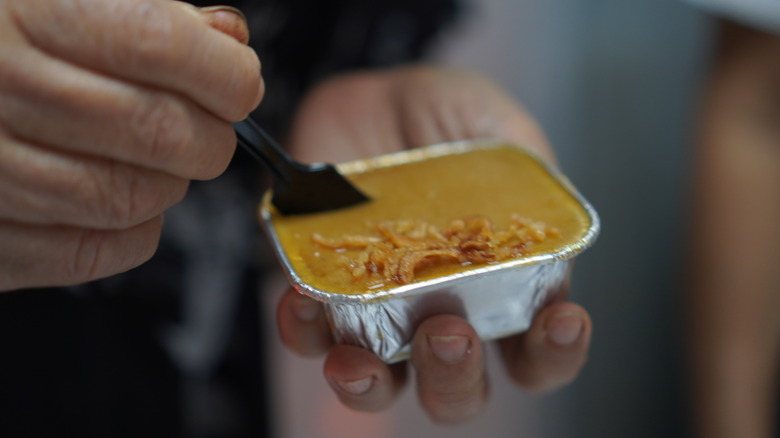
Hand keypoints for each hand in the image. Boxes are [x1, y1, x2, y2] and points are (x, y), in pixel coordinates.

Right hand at [0, 1, 261, 289]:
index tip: (240, 84)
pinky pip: (96, 252)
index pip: (158, 45)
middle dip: (211, 137)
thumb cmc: (16, 45)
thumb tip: (230, 42)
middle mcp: (0, 89)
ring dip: (171, 185)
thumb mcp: (69, 1)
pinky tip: (121, 192)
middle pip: (158, 132)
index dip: (225, 73)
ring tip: (156, 160)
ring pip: (133, 200)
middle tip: (209, 128)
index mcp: (28, 13)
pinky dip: (134, 231)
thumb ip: (150, 15)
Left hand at [277, 66, 591, 423]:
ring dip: (370, 384)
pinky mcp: (322, 294)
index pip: (536, 350)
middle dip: (455, 378)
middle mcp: (440, 314)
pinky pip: (307, 335)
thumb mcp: (496, 126)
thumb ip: (528, 168)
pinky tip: (304, 300)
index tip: (562, 320)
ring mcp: (377, 313)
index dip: (554, 353)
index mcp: (498, 289)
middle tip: (449, 331)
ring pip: (378, 384)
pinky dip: (303, 330)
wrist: (369, 93)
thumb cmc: (443, 116)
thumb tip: (544, 214)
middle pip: (456, 390)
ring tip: (359, 358)